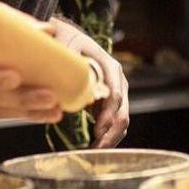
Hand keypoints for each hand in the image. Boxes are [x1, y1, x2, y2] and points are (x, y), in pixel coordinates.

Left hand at [49, 16, 129, 147]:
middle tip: (96, 149)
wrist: (69, 36)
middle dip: (111, 133)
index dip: (108, 114)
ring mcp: (116, 91)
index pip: (115, 94)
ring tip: (94, 152)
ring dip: (110, 138)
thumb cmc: (67, 40)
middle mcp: (118, 80)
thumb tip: (66, 83)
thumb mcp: (67, 47)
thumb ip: (69, 62)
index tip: (97, 130)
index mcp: (110, 67)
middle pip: (122, 112)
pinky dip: (107, 135)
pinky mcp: (108, 101)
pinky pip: (113, 121)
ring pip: (121, 120)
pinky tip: (94, 147)